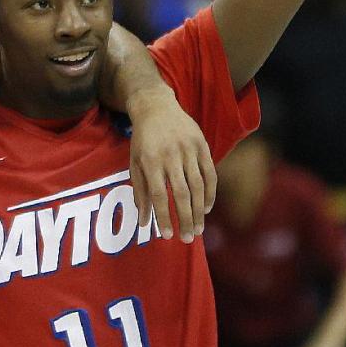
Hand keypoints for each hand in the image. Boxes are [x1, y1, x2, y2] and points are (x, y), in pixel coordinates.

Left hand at [127, 87, 215, 241]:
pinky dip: (210, 193)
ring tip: (198, 230)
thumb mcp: (135, 162)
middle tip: (188, 240)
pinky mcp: (202, 144)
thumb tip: (143, 222)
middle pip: (181, 193)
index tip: (167, 236)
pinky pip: (210, 173)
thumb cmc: (143, 139)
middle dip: (185, 219)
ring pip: (198, 186)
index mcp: (150, 160)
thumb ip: (140, 192)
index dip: (163, 217)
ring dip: (199, 211)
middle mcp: (170, 155)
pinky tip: (206, 209)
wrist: (156, 106)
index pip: (158, 194)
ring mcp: (188, 149)